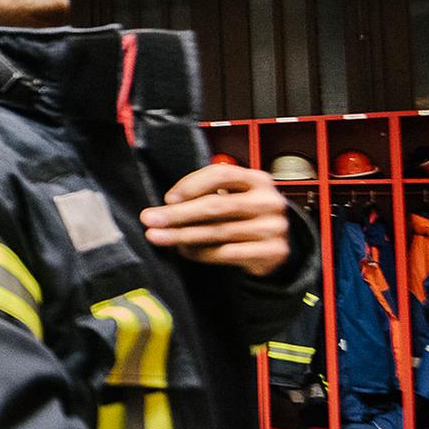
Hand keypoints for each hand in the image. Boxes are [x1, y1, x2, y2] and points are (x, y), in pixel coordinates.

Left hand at [140, 165, 290, 276]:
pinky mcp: (272, 252)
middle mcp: (268, 201)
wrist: (279, 247)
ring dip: (182, 235)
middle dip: (178, 214)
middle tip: (149, 219)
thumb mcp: (234, 197)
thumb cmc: (245, 218)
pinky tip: (184, 251)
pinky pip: (226, 253)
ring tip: (158, 237)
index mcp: (257, 180)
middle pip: (216, 205)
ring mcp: (272, 227)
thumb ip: (208, 195)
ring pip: (218, 231)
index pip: (220, 174)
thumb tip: (168, 205)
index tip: (168, 198)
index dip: (191, 185)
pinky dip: (200, 253)